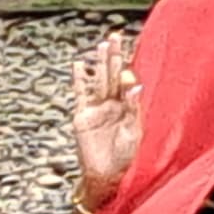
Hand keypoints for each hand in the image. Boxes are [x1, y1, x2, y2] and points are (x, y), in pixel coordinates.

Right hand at [68, 30, 142, 201]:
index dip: (127, 71)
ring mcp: (97, 109)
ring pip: (98, 81)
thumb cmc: (126, 159)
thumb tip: (136, 86)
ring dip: (99, 63)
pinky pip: (80, 94)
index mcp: (129, 108)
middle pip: (113, 75)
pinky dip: (78, 80)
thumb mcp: (134, 133)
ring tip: (101, 45)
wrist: (107, 177)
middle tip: (115, 37)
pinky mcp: (82, 116)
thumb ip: (134, 109)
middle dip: (114, 57)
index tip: (127, 63)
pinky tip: (77, 66)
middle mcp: (113, 105)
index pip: (128, 83)